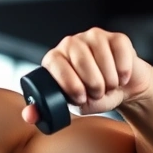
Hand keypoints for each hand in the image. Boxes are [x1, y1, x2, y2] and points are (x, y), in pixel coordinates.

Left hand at [23, 27, 152, 122]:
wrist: (122, 88)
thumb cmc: (93, 96)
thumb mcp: (70, 106)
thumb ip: (46, 110)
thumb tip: (29, 115)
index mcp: (54, 59)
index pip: (56, 65)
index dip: (70, 84)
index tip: (81, 97)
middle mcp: (71, 44)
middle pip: (80, 60)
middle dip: (93, 84)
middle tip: (97, 93)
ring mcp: (93, 37)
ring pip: (102, 57)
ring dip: (109, 79)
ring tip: (108, 86)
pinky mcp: (116, 37)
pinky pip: (120, 52)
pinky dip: (123, 71)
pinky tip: (122, 77)